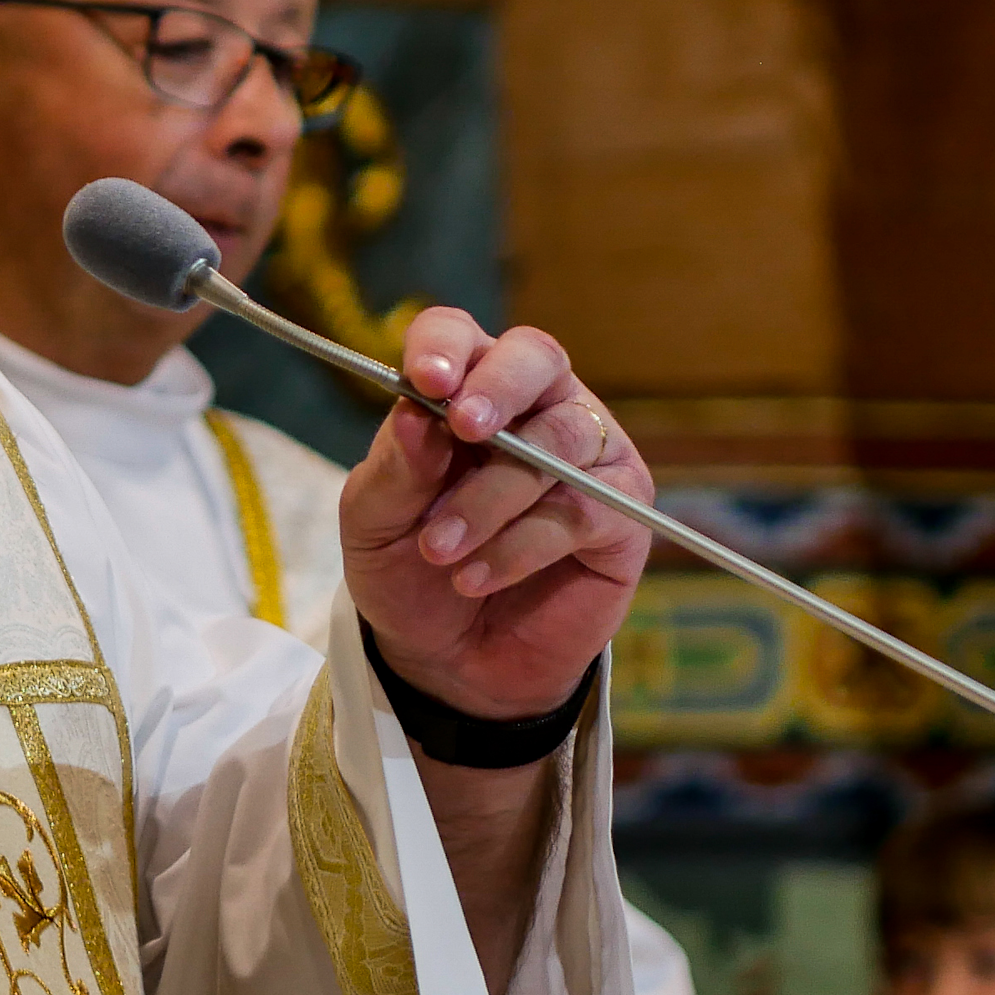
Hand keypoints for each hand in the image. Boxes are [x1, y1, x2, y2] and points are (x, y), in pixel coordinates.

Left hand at [339, 306, 652, 721]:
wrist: (446, 659)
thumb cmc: (407, 570)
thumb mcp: (374, 523)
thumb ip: (395, 467)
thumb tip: (415, 413)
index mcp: (464, 390)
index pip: (459, 334)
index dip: (445, 347)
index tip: (425, 380)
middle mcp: (533, 407)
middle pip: (536, 357)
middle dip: (498, 388)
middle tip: (464, 428)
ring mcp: (585, 458)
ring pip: (559, 440)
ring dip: (493, 496)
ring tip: (440, 550)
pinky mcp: (619, 518)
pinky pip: (582, 510)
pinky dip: (520, 546)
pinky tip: (476, 577)